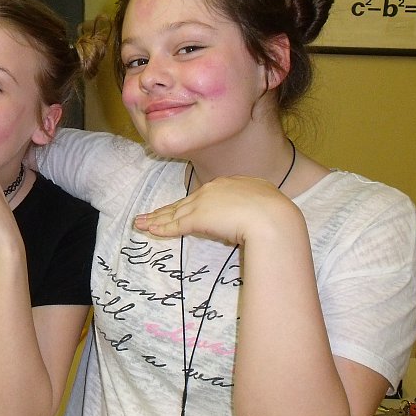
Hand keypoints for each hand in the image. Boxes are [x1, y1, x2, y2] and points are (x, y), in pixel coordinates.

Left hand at [133, 175, 297, 244]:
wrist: (273, 217)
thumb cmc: (275, 213)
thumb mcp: (264, 204)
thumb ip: (250, 209)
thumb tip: (247, 221)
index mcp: (230, 184)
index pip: (202, 197)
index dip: (187, 205)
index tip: (177, 210)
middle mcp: (213, 190)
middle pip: (183, 203)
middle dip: (164, 211)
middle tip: (147, 216)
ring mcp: (204, 204)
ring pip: (174, 214)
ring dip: (155, 220)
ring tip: (140, 223)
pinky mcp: (198, 219)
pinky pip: (174, 226)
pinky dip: (160, 229)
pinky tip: (148, 230)